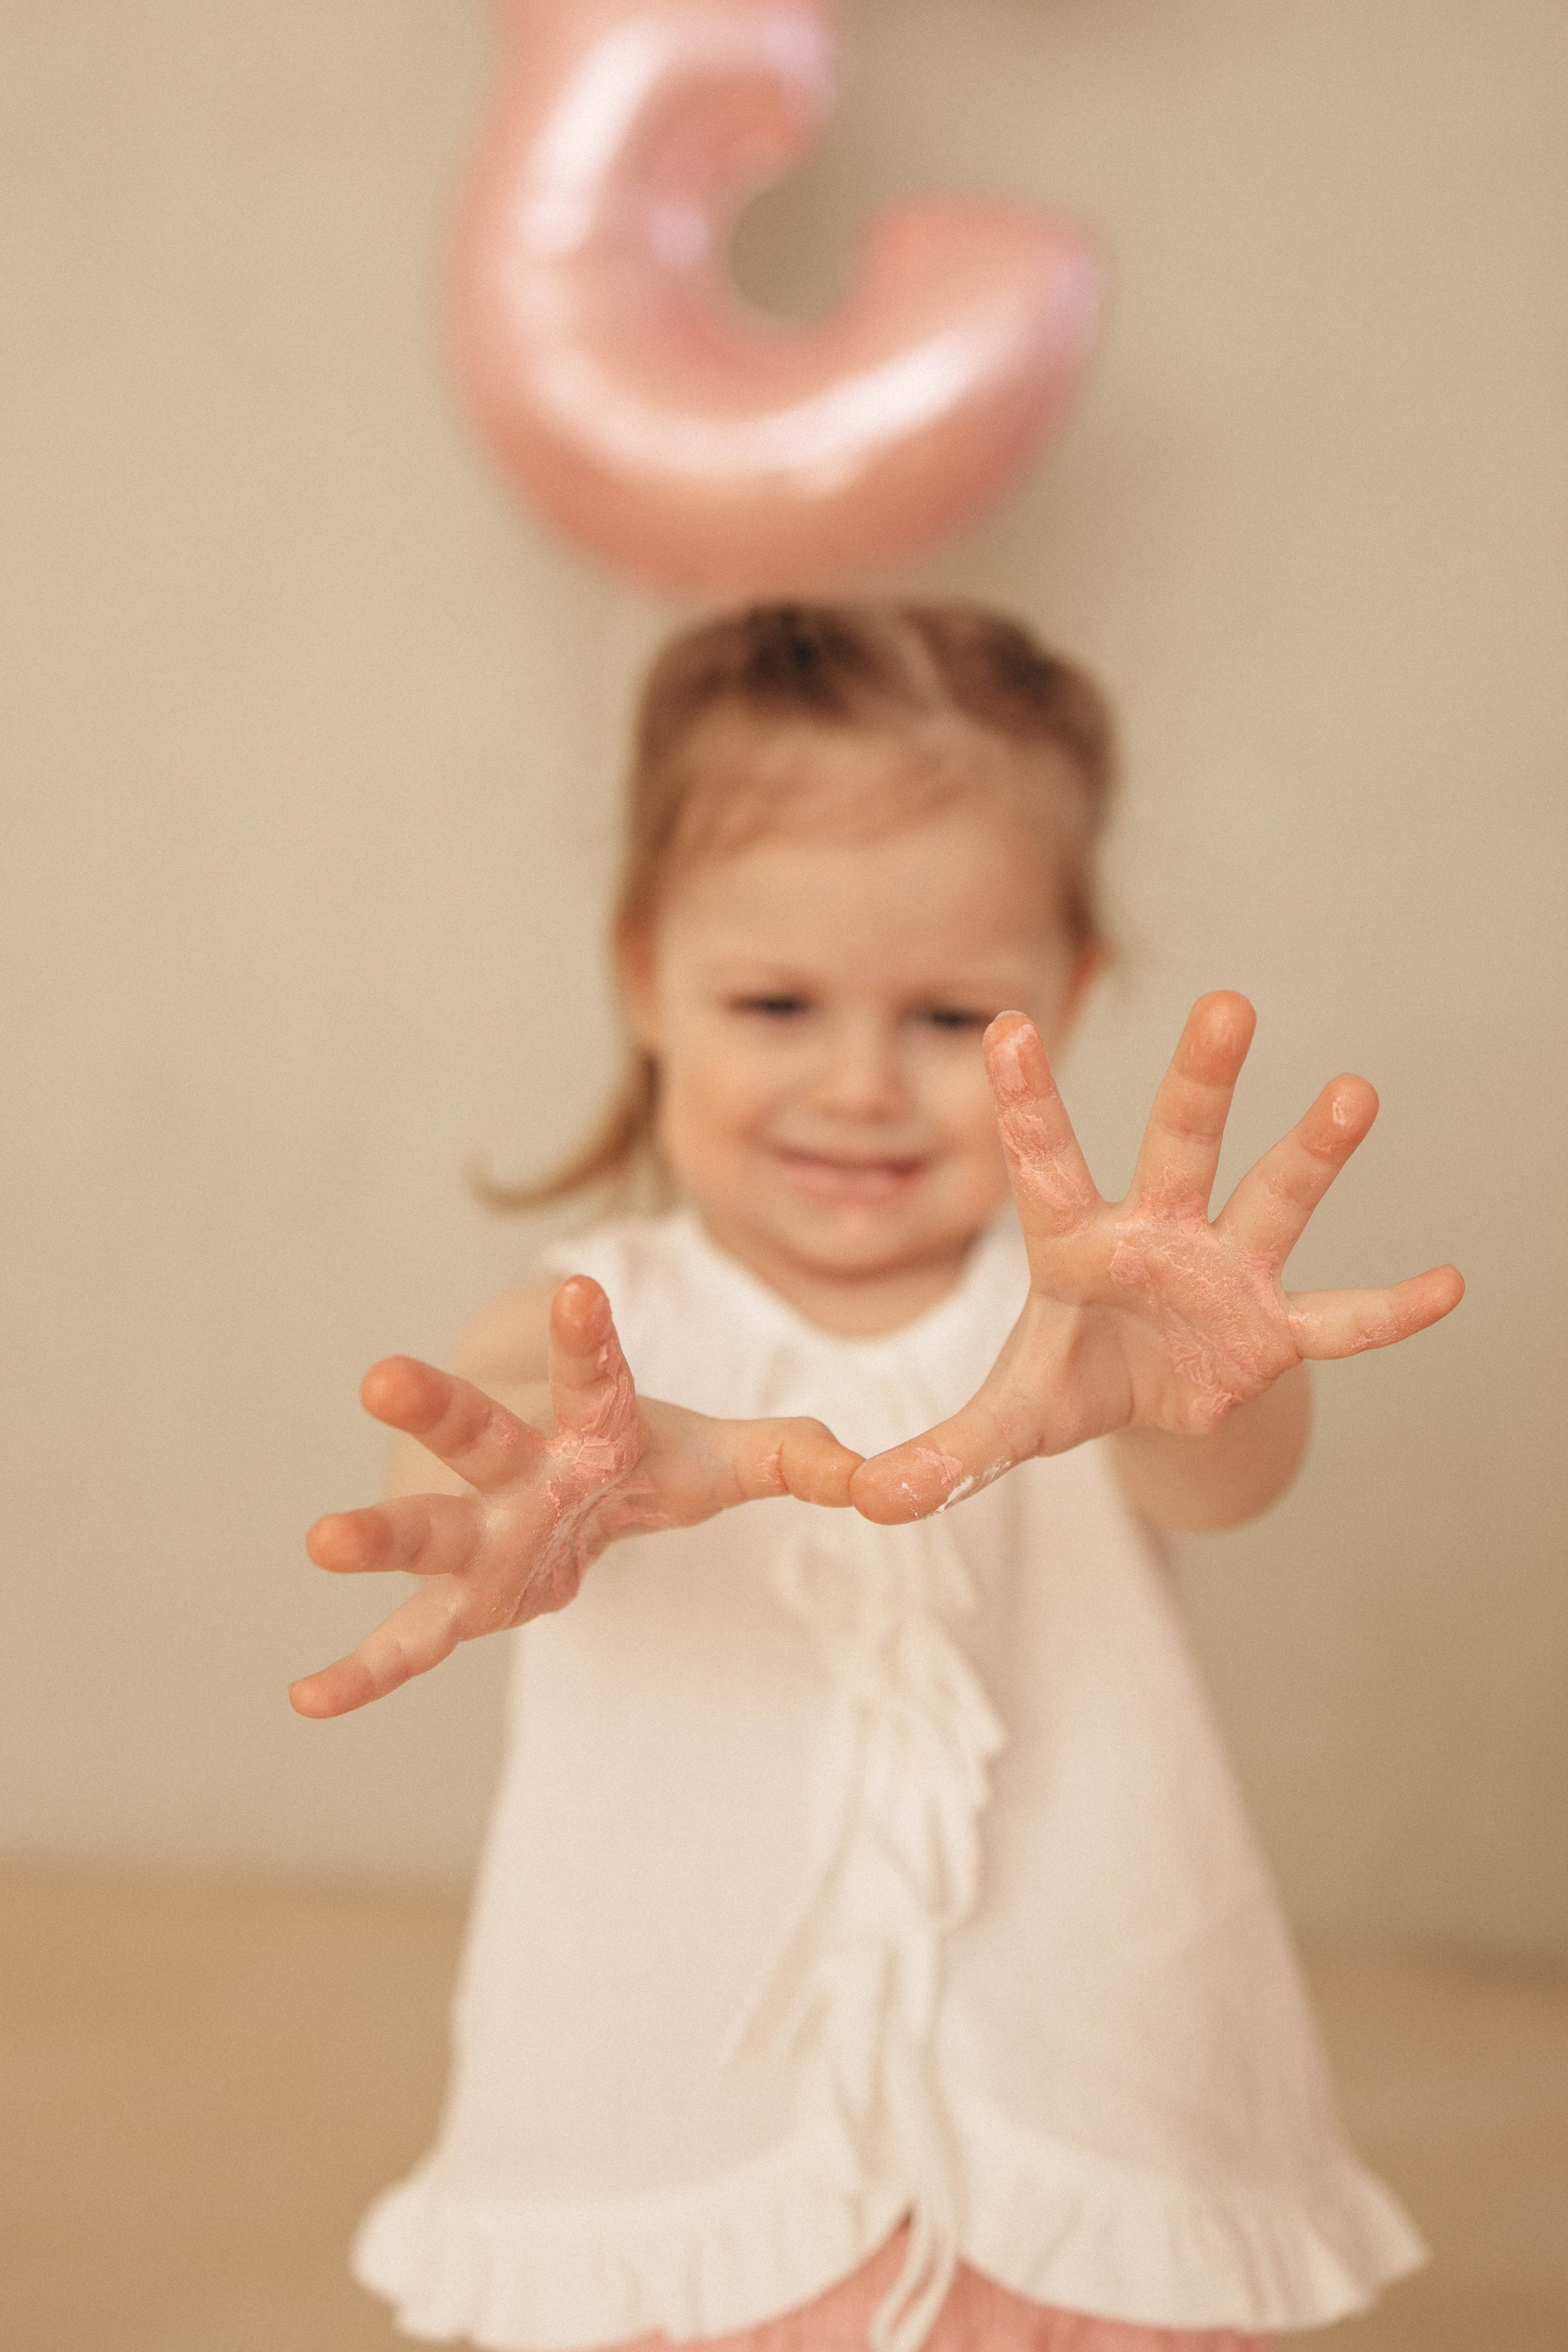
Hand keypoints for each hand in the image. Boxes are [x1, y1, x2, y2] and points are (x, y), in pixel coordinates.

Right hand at [291, 1275, 860, 1716]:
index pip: (598, 1376)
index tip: (582, 1290)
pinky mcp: (458, 1600)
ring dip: (377, 1536)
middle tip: (380, 1374)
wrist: (537, 1467)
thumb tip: (884, 1475)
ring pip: (426, 1528)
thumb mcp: (717, 1457)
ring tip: (318, 1539)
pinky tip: (306, 1699)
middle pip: (479, 1434)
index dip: (591, 1339)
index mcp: (591, 1425)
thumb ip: (794, 1455)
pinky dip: (361, 1670)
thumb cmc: (627, 1454)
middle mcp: (521, 1470)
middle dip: (435, 1406)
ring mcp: (479, 1534)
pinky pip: (407, 1642)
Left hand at [852, 992, 1463, 1523]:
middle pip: (1178, 1145)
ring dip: (1312, 1152)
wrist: (1148, 1402)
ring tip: (1354, 1092)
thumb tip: (867, 1502)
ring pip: (1272, 1199)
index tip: (1004, 1026)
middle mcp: (1157, 1236)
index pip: (1043, 1164)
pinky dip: (1391, 1310)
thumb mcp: (1006, 1422)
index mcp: (1076, 1246)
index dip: (1026, 1102)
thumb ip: (944, 1455)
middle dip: (1201, 1080)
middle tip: (1227, 1003)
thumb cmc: (1071, 1379)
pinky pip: (1341, 1320)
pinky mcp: (1276, 1329)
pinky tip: (1449, 1284)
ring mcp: (1226, 1274)